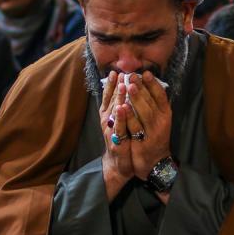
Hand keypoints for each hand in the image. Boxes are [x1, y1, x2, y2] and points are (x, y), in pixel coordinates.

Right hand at [100, 70, 133, 200]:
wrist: (119, 163)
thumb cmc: (121, 140)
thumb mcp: (121, 121)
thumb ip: (121, 106)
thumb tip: (126, 90)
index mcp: (108, 114)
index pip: (109, 96)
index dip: (111, 84)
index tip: (115, 71)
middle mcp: (107, 120)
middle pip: (111, 100)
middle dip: (116, 86)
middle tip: (120, 73)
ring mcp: (110, 130)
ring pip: (114, 111)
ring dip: (118, 98)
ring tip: (122, 85)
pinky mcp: (116, 140)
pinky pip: (118, 126)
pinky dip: (120, 117)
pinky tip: (122, 107)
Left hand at [124, 70, 172, 178]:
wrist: (154, 162)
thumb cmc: (154, 137)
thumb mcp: (159, 120)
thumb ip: (155, 105)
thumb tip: (147, 84)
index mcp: (166, 114)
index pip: (161, 96)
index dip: (153, 84)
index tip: (145, 72)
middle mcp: (161, 122)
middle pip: (151, 102)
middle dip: (142, 87)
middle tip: (133, 75)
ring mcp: (153, 132)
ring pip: (145, 112)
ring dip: (137, 98)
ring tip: (128, 86)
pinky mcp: (144, 141)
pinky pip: (136, 127)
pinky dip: (129, 117)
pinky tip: (122, 107)